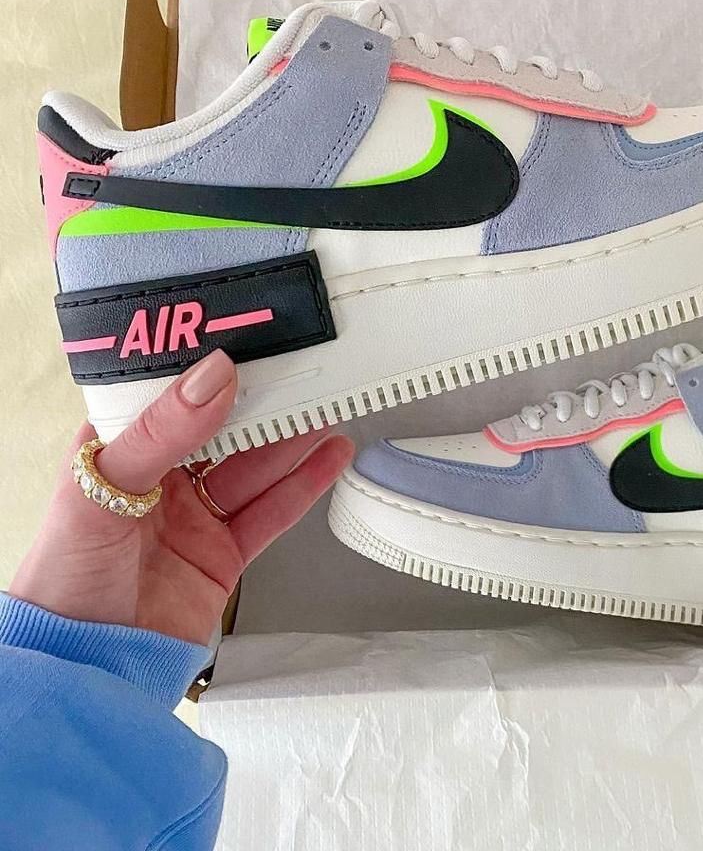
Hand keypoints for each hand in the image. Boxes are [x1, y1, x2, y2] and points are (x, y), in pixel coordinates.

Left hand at [10, 350, 351, 644]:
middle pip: (224, 430)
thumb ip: (162, 432)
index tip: (249, 339)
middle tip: (304, 371)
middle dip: (262, 402)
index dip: (208, 368)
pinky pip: (271, 512)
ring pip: (254, 468)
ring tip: (330, 406)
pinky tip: (329, 458)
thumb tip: (213, 376)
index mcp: (118, 449)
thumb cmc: (65, 580)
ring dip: (292, 439)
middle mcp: (160, 479)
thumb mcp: (102, 490)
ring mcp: (196, 517)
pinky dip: (304, 485)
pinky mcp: (224, 553)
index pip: (170, 395)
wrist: (82, 670)